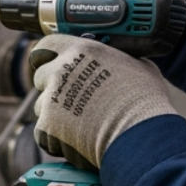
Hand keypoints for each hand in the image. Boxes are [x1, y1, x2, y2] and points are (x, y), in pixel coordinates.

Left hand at [31, 34, 176, 168]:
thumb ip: (119, 61)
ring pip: (41, 106)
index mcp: (79, 50)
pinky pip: (43, 133)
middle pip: (40, 76)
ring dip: (54, 114)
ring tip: (80, 124)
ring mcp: (50, 99)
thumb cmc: (145, 100)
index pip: (46, 44)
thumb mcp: (138, 66)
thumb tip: (121, 63)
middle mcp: (60, 71)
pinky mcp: (47, 127)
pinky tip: (76, 141)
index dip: (48, 56)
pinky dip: (56, 139)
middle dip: (52, 87)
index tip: (53, 63)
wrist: (138, 133)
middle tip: (71, 98)